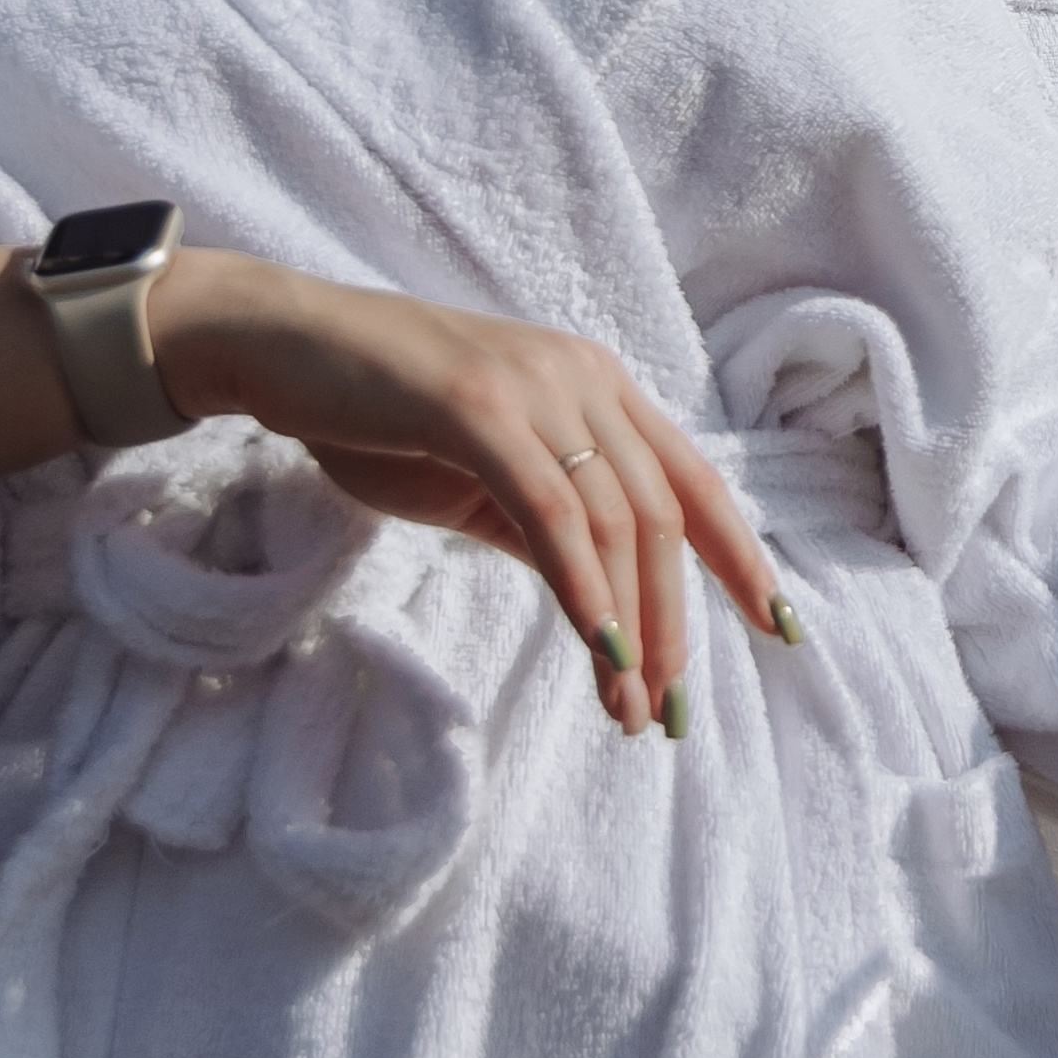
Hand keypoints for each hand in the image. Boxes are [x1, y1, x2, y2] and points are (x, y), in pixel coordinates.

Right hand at [152, 252, 785, 738]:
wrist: (281, 345)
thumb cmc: (375, 413)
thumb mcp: (481, 476)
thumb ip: (545, 522)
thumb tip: (599, 599)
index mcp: (598, 386)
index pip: (691, 480)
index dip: (738, 556)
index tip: (776, 629)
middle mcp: (585, 378)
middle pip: (659, 517)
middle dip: (675, 623)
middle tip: (671, 712)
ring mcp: (537, 387)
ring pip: (615, 523)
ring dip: (630, 627)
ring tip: (630, 709)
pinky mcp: (480, 410)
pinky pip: (553, 514)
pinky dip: (584, 589)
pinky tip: (598, 650)